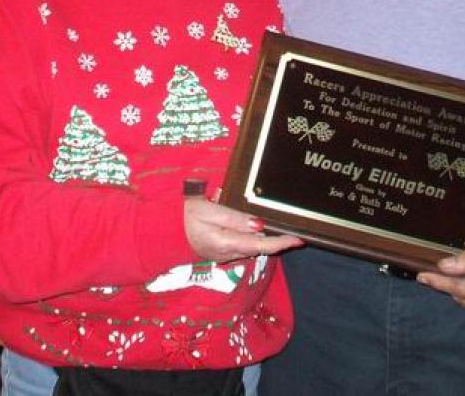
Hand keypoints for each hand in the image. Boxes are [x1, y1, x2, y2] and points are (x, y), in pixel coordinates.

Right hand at [184, 195, 302, 263]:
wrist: (166, 231)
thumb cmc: (186, 216)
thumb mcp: (208, 210)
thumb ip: (233, 217)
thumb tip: (259, 225)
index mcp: (226, 242)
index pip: (260, 244)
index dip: (281, 242)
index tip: (298, 239)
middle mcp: (229, 253)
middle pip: (260, 247)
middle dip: (279, 242)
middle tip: (297, 232)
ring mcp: (225, 255)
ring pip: (253, 247)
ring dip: (269, 241)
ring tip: (285, 231)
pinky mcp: (222, 251)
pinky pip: (244, 246)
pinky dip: (256, 240)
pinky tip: (262, 231)